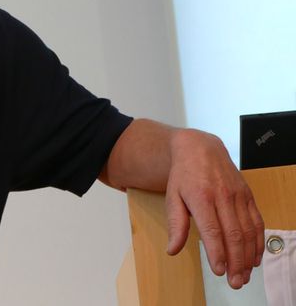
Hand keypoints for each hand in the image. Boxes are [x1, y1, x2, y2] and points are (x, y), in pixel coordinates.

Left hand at [165, 129, 264, 288]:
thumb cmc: (183, 175)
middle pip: (233, 235)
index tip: (219, 271)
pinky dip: (258, 242)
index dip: (217, 252)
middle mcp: (223, 196)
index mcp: (201, 197)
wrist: (200, 148)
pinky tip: (254, 258)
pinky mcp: (248, 196)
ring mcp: (238, 196)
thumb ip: (175, 224)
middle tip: (234, 281)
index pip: (212, 230)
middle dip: (235, 262)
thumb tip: (172, 249)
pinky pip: (257, 222)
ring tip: (244, 275)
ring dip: (248, 256)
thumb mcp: (172, 196)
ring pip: (248, 231)